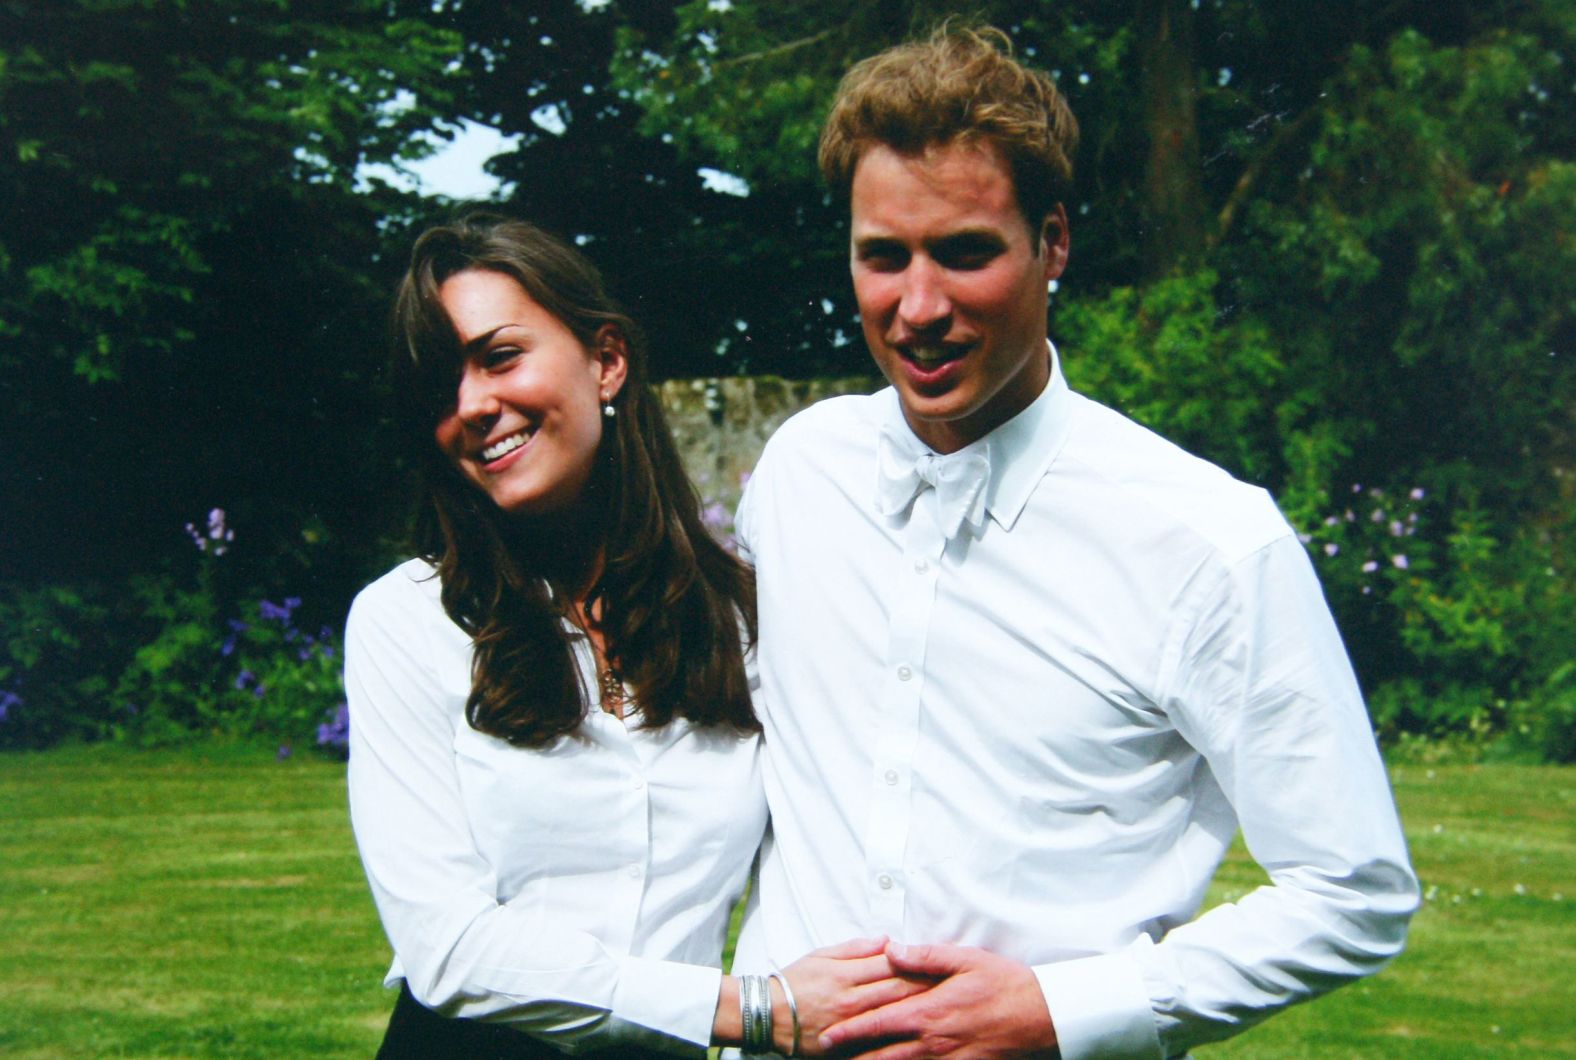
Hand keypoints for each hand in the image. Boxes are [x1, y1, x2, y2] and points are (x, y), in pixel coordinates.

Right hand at [778, 937, 933, 1056]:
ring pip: (894, 1016)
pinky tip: (917, 1034)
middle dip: (928, 986)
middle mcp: (851, 1000)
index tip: (940, 960)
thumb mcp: (821, 955)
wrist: (768, 1015)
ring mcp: (851, 1026)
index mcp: (846, 975)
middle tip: (954, 982)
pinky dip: (899, 1037)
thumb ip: (855, 948)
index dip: (917, 961)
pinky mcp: (847, 1047)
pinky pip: (879, 1042)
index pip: (891, 965)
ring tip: (945, 1006)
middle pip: (898, 991)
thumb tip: (887, 940)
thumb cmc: (794, 981)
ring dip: (920, 1010)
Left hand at [817, 942, 1057, 1059]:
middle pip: (883, 1057)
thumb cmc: (1004, 984)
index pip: (879, 1024)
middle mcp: (934, 1041)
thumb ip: (924, 957)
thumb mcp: (965, 960)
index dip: (851, 1032)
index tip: (829, 1037)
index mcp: (930, 1012)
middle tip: (830, 1058)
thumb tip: (891, 950)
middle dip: (855, 1059)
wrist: (1042, 1016)